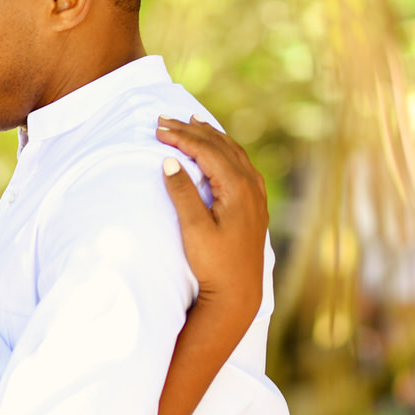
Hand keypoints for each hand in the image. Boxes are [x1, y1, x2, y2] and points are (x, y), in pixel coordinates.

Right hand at [156, 116, 268, 318]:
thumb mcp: (194, 229)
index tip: (158, 129)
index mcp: (238, 187)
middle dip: (191, 131)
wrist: (239, 294)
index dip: (181, 137)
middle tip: (165, 120)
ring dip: (210, 136)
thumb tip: (170, 160)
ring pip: (233, 152)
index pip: (206, 150)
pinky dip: (224, 150)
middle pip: (220, 146)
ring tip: (191, 121)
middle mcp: (252, 186)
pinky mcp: (255, 205)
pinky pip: (240, 164)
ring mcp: (257, 195)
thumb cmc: (215, 264)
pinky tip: (218, 149)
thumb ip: (183, 192)